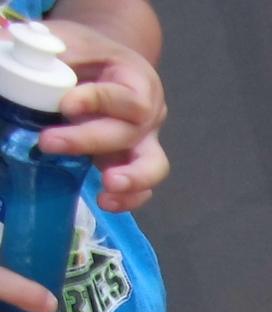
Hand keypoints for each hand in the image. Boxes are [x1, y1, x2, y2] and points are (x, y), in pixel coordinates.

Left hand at [41, 21, 169, 212]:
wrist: (103, 65)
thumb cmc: (86, 53)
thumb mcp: (69, 42)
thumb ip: (48, 54)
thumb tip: (6, 56)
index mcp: (137, 79)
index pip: (127, 97)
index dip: (98, 101)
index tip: (65, 105)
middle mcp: (148, 114)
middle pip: (130, 133)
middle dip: (90, 140)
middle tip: (49, 142)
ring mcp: (143, 143)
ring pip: (152, 165)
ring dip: (132, 178)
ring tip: (107, 186)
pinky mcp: (130, 164)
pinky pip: (142, 188)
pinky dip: (128, 198)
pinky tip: (105, 202)